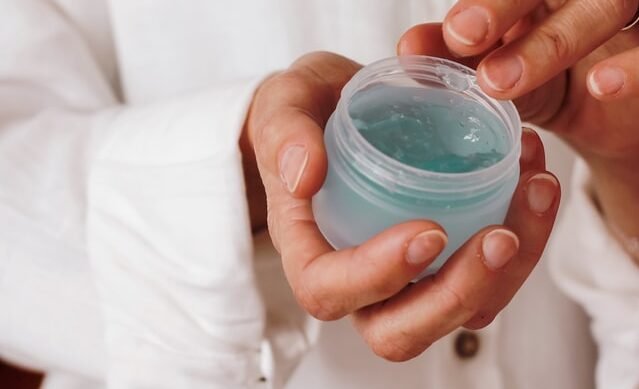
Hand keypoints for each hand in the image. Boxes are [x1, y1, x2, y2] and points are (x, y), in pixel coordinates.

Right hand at [244, 51, 560, 360]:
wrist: (337, 108)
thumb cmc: (305, 114)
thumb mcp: (284, 105)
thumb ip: (285, 134)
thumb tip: (304, 175)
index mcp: (308, 249)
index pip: (330, 291)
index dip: (378, 277)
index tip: (428, 230)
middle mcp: (357, 278)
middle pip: (399, 332)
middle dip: (456, 297)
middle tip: (501, 237)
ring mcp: (403, 275)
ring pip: (457, 312)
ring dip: (508, 270)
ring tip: (535, 190)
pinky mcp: (441, 257)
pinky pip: (486, 275)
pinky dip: (525, 236)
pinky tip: (534, 178)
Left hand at [399, 10, 638, 262]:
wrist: (621, 113)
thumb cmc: (556, 80)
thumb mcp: (507, 71)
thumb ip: (463, 59)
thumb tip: (408, 49)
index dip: (482, 3)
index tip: (441, 33)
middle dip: (499, 5)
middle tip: (462, 36)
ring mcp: (623, 12)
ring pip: (600, 6)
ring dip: (549, 43)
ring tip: (500, 83)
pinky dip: (632, 66)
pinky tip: (602, 85)